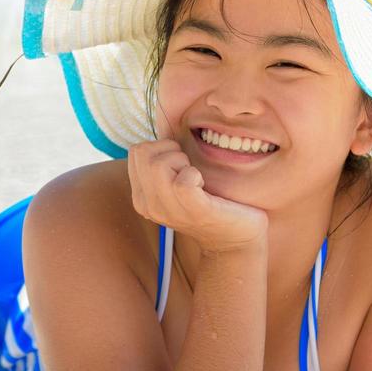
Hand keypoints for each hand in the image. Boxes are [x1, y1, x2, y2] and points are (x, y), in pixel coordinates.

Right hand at [127, 139, 266, 251]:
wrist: (235, 238)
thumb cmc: (211, 203)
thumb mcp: (177, 183)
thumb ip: (163, 164)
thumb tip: (163, 132)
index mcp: (141, 196)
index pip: (136, 151)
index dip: (162, 148)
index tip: (180, 165)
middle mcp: (148, 205)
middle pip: (143, 152)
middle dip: (170, 151)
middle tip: (189, 169)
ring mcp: (168, 210)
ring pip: (158, 164)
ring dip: (184, 162)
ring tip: (196, 179)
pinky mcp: (193, 211)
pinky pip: (183, 181)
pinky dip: (196, 175)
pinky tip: (204, 186)